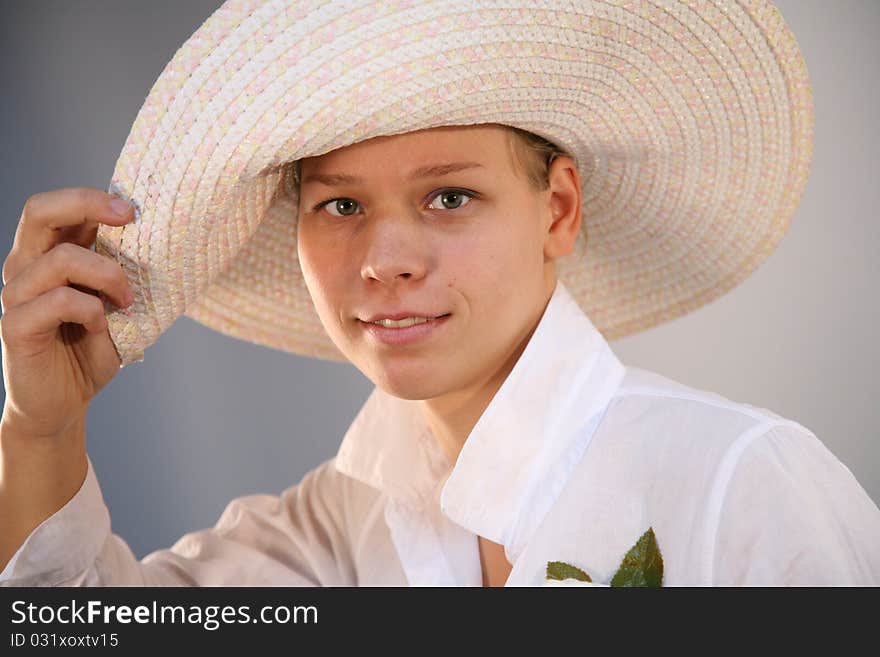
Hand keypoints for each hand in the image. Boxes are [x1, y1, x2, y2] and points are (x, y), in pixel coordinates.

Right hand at [0, 188, 135, 439]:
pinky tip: (101, 325)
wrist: (62, 403)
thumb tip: (157, 237)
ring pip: (60, 259)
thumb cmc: (89, 348)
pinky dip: (90, 309)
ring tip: (126, 301)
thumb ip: (116, 270)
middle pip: (39, 211)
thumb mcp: (111, 302)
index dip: (90, 197)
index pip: (54, 207)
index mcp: (46, 255)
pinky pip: (57, 301)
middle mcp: (24, 268)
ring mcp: (15, 296)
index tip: (133, 209)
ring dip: (107, 275)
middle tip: (129, 219)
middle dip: (87, 204)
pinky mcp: (14, 326)